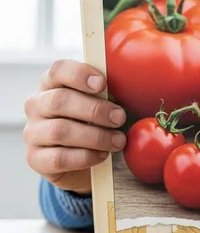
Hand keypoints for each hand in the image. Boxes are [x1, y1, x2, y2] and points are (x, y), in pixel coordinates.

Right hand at [23, 59, 126, 194]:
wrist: (86, 162)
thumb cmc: (98, 124)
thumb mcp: (105, 103)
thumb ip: (111, 92)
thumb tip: (134, 83)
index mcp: (53, 84)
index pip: (58, 70)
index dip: (80, 74)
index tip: (102, 84)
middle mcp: (37, 105)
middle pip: (59, 100)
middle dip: (95, 110)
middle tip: (120, 118)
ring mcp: (33, 132)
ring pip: (59, 131)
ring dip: (95, 136)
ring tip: (118, 141)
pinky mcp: (36, 159)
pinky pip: (59, 158)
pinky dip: (86, 157)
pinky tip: (102, 155)